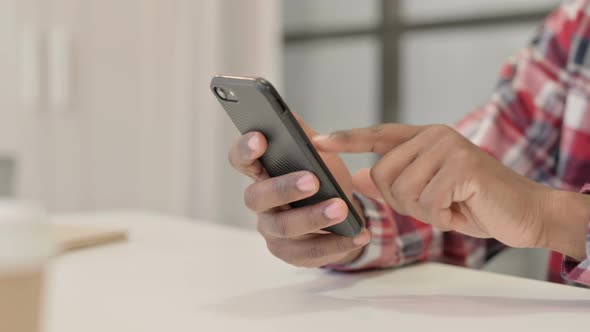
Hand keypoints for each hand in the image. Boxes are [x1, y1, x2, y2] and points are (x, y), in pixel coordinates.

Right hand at [228, 116, 369, 267]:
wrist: (343, 214)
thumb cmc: (323, 178)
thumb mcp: (315, 151)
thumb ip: (300, 133)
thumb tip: (287, 113)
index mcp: (261, 172)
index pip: (241, 160)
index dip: (246, 150)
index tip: (261, 138)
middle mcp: (260, 202)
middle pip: (257, 197)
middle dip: (284, 188)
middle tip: (312, 180)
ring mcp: (272, 230)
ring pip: (284, 227)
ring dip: (313, 217)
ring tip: (341, 208)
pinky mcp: (290, 253)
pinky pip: (309, 252)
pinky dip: (336, 244)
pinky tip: (358, 233)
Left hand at [314, 124, 552, 249]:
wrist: (522, 212)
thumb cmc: (472, 202)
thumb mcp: (426, 194)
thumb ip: (394, 182)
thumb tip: (358, 178)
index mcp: (423, 138)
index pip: (377, 135)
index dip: (347, 139)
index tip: (318, 142)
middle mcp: (434, 135)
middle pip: (383, 173)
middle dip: (402, 201)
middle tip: (436, 203)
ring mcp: (449, 146)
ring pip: (403, 189)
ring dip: (425, 210)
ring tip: (451, 204)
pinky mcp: (463, 164)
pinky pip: (428, 200)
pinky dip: (442, 216)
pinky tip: (462, 208)